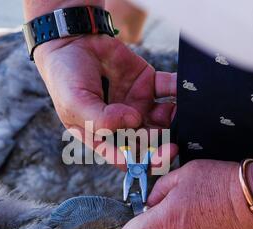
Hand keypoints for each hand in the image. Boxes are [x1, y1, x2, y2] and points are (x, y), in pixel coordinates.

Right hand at [34, 36, 176, 168]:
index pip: (130, 158)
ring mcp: (138, 104)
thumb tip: (133, 121)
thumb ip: (102, 120)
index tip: (163, 155)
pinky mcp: (148, 83)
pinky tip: (186, 90)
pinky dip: (180, 91)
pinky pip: (170, 90)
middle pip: (151, 141)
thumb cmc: (66, 79)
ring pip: (165, 119)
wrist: (72, 42)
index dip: (148, 162)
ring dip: (177, 118)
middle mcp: (124, 125)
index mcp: (105, 137)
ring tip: (183, 111)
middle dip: (166, 142)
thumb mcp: (76, 105)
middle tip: (176, 139)